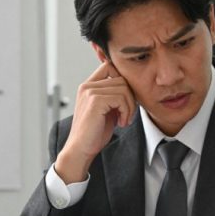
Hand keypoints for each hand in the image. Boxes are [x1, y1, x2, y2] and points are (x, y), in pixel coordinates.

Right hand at [55, 61, 136, 182]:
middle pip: (121, 78)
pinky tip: (121, 123)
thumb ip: (115, 96)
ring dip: (130, 106)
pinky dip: (126, 111)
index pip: (109, 66)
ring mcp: (90, 92)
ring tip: (124, 120)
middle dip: (130, 97)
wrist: (81, 149)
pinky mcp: (95, 100)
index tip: (126, 100)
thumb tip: (132, 87)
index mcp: (88, 86)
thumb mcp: (107, 110)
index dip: (123, 80)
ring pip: (123, 88)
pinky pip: (121, 98)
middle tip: (128, 115)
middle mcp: (87, 86)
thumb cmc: (94, 132)